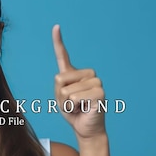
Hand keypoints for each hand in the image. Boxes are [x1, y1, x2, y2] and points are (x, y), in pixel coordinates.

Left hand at [52, 24, 105, 139]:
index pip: (63, 55)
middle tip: (72, 104)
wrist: (86, 129)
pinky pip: (76, 97)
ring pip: (67, 91)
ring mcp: (95, 81)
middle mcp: (86, 74)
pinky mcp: (99, 92)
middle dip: (60, 97)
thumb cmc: (74, 113)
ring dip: (68, 105)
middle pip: (59, 80)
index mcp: (73, 73)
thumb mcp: (59, 99)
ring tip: (78, 108)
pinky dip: (75, 107)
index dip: (58, 41)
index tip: (56, 26)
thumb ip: (59, 86)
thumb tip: (62, 79)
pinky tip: (84, 109)